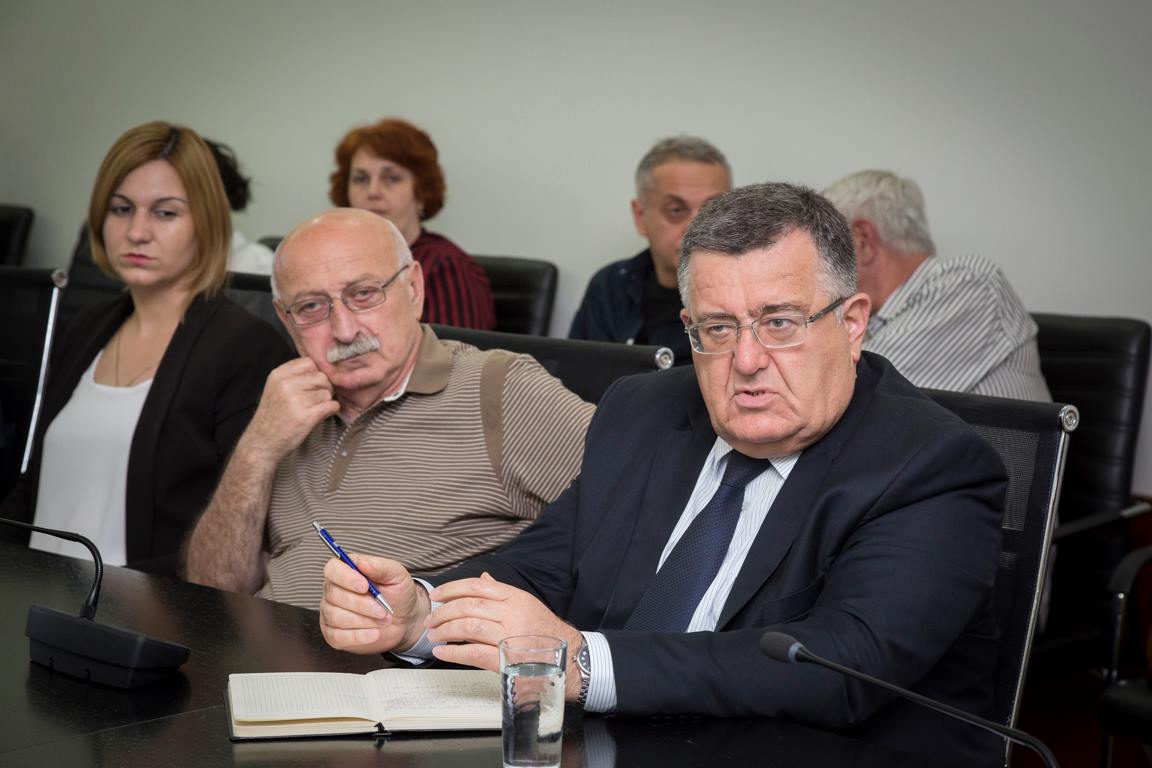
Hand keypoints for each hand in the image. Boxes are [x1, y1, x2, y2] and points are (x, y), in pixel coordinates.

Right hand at [242, 358, 339, 464]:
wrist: (262, 443)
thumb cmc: (273, 417)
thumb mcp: (275, 389)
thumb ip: (294, 377)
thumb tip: (322, 371)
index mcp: (278, 375)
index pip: (309, 362)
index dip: (315, 373)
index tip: (313, 385)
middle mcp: (286, 385)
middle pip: (321, 377)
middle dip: (324, 388)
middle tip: (317, 399)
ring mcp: (296, 400)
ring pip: (327, 392)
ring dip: (326, 401)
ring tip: (315, 409)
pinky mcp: (306, 416)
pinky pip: (331, 405)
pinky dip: (332, 410)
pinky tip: (322, 414)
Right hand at [319, 553, 429, 653]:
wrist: (405, 619)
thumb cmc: (398, 593)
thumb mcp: (396, 575)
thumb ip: (380, 567)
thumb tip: (362, 563)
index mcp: (346, 571)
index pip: (332, 569)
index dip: (346, 578)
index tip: (365, 586)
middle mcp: (333, 590)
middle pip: (335, 595)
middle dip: (362, 605)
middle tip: (383, 610)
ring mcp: (330, 613)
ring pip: (336, 616)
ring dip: (363, 620)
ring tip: (383, 620)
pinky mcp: (333, 634)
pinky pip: (337, 636)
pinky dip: (358, 636)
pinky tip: (374, 633)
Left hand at [427, 574, 583, 698]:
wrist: (568, 658)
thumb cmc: (545, 632)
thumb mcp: (526, 604)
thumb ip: (502, 593)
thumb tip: (482, 578)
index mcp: (515, 597)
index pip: (477, 586)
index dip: (452, 589)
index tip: (436, 594)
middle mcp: (512, 613)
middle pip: (468, 606)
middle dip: (443, 611)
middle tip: (431, 618)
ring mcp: (509, 636)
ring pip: (467, 627)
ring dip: (445, 631)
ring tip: (433, 635)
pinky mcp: (506, 659)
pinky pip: (472, 653)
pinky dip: (453, 653)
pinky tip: (442, 653)